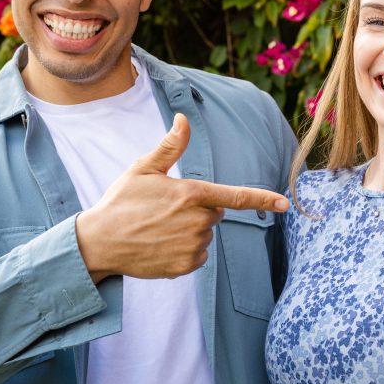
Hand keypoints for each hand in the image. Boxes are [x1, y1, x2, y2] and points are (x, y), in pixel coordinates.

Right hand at [75, 113, 288, 282]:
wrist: (99, 243)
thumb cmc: (120, 202)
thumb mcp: (143, 169)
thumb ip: (170, 146)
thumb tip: (183, 119)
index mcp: (191, 194)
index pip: (235, 197)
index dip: (262, 199)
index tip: (285, 203)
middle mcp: (196, 221)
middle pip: (214, 213)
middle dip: (198, 209)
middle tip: (165, 209)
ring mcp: (192, 245)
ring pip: (205, 234)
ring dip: (190, 230)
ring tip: (158, 227)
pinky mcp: (185, 265)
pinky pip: (198, 254)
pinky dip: (185, 250)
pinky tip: (160, 244)